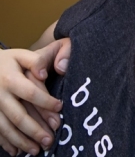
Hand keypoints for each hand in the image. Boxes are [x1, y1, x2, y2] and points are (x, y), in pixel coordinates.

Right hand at [0, 39, 70, 155]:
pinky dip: (6, 143)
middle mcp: (0, 95)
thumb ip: (36, 61)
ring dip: (22, 141)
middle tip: (50, 140)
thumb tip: (44, 74)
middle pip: (18, 116)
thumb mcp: (22, 55)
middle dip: (35, 130)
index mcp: (11, 78)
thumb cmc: (10, 61)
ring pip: (7, 128)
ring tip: (37, 150)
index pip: (31, 92)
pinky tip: (17, 152)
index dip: (45, 102)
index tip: (60, 107)